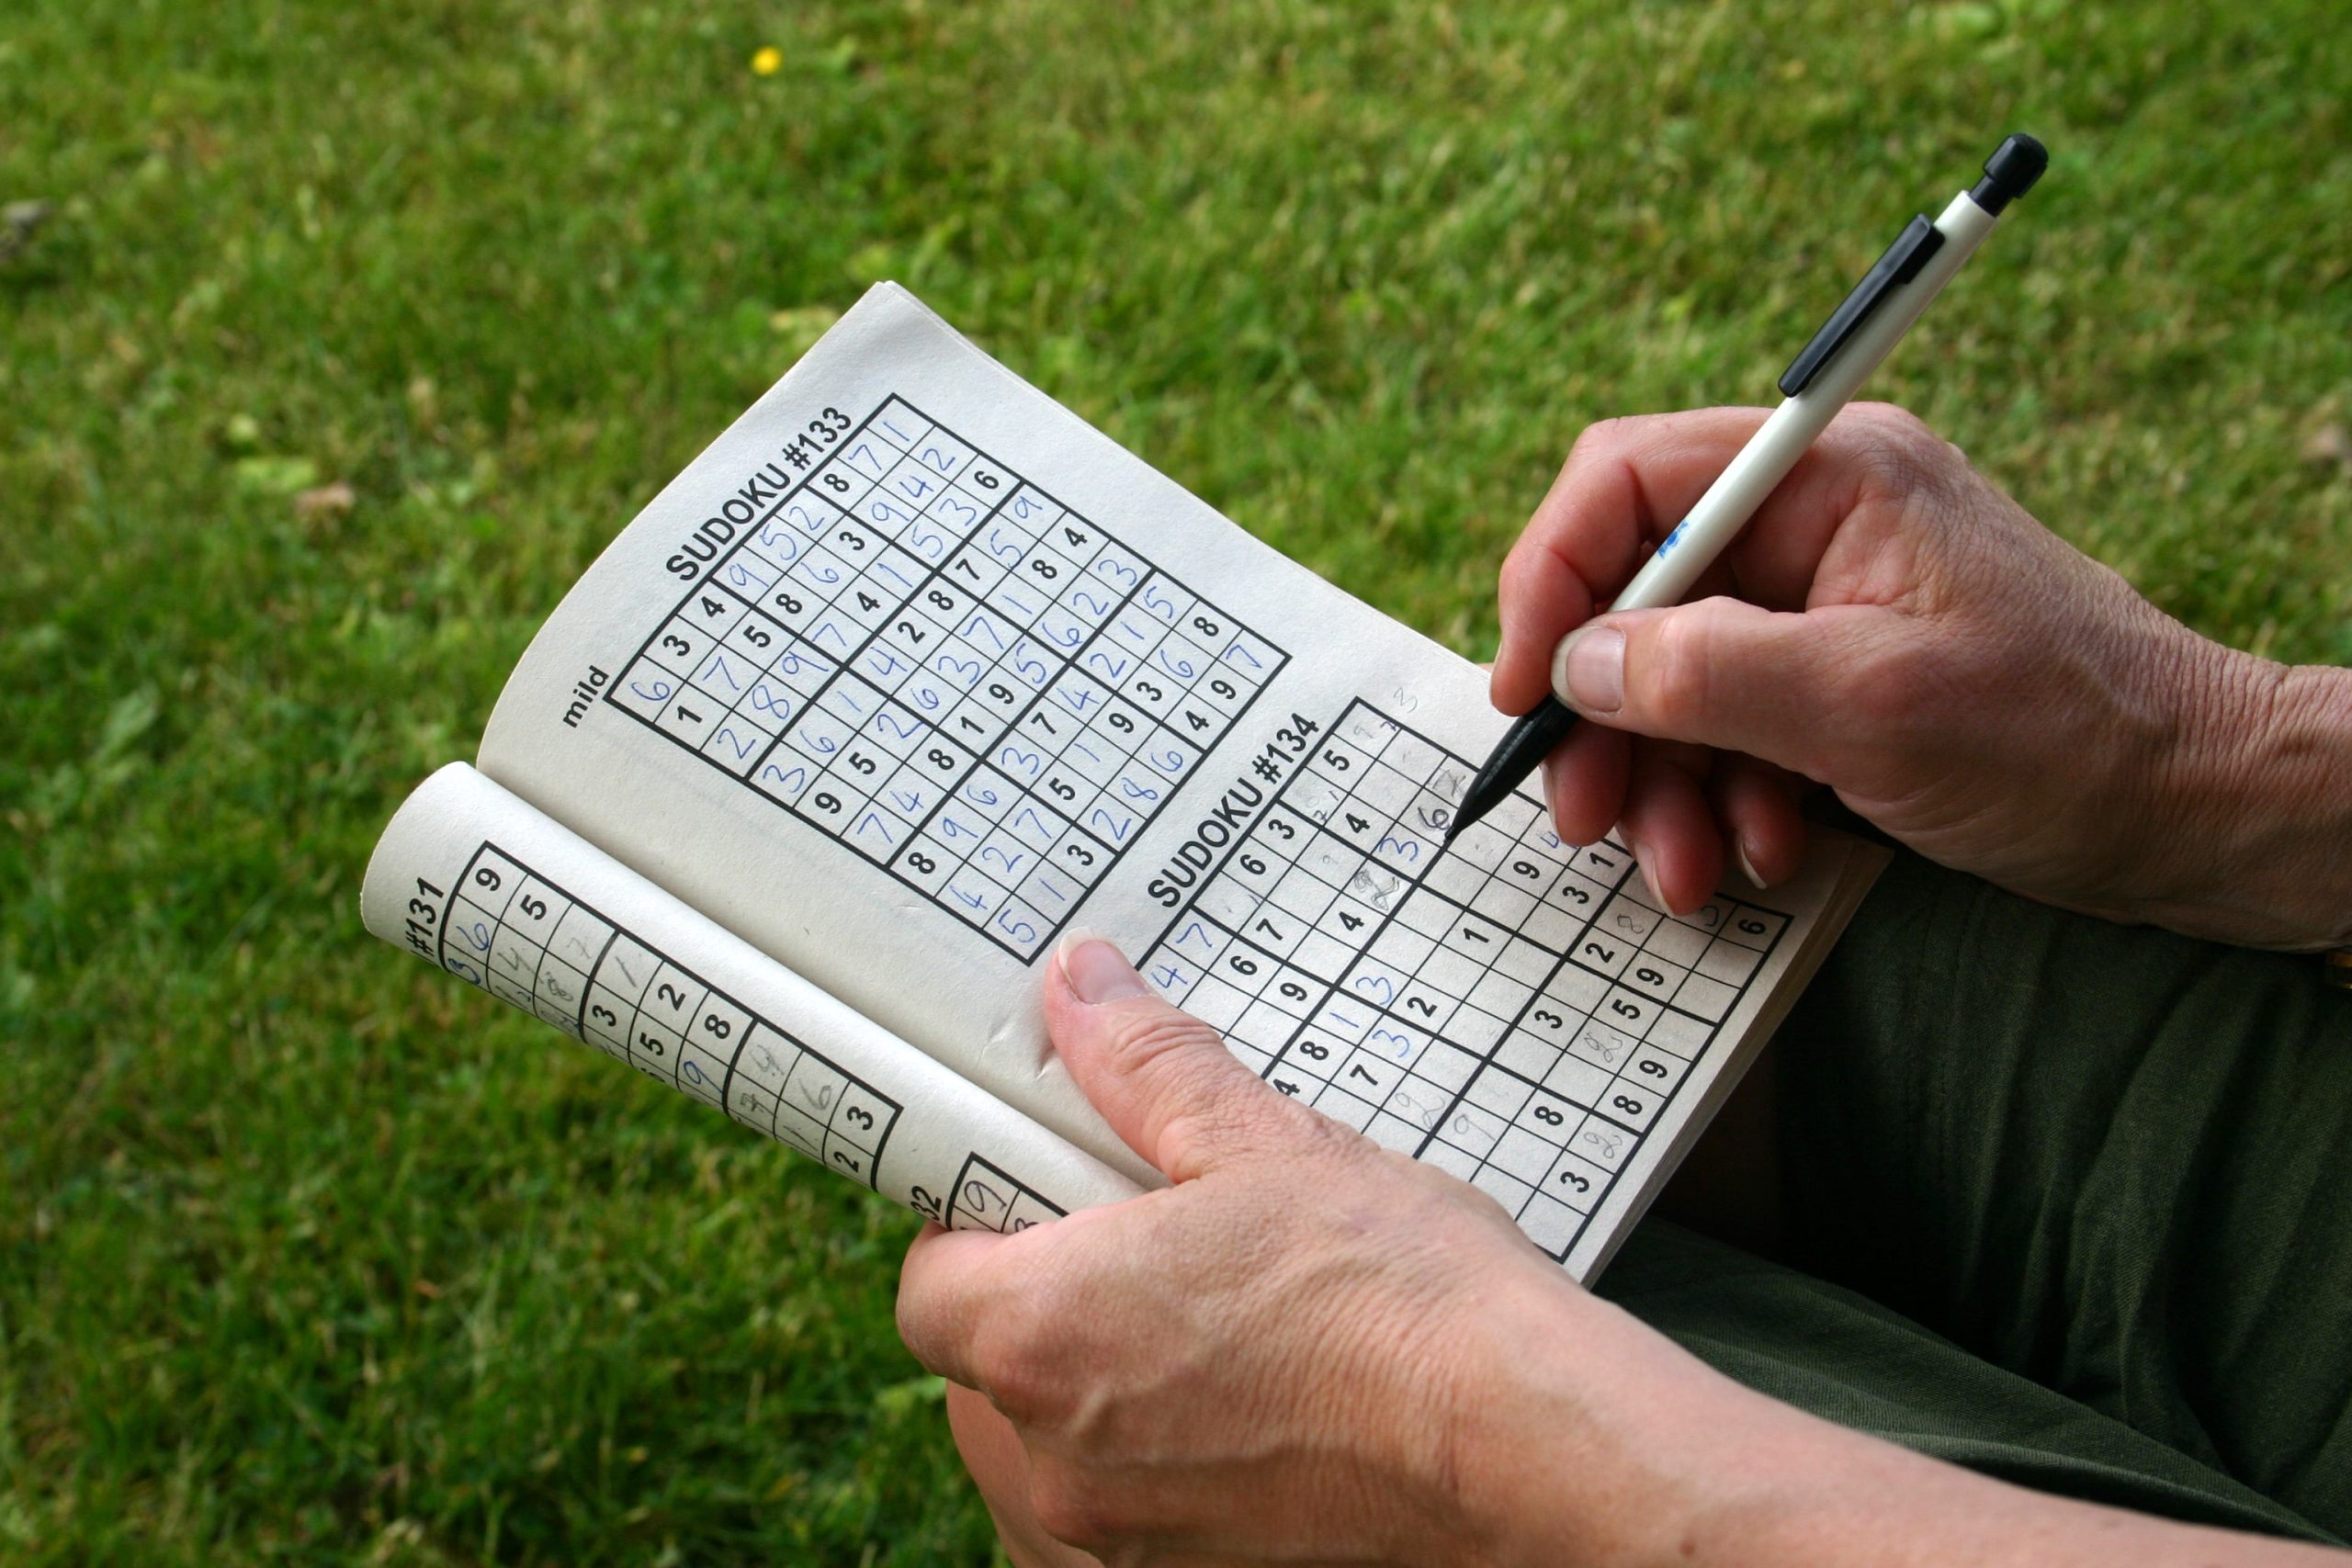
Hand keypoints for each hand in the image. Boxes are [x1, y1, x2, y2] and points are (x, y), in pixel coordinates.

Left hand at [895, 940, 2343, 1566]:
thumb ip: (1163, 1059)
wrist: (1589, 1490)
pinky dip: (1225, 1498)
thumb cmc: (1441, 1310)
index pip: (938, 1270)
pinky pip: (1178, 1555)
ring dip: (1154, 1411)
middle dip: (1079, 1316)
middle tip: (1207, 1259)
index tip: (1069, 1189)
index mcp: (1042, 1341)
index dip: (1006, 1215)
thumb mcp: (1296, 1144)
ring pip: (1085, 1477)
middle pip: (1005, 1378)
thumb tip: (1077, 967)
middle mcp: (1054, 1480)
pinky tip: (1338, 1438)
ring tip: (1292, 1343)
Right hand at [1491, 404, 2351, 946]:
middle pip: (1636, 593)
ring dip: (1662, 779)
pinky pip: (1731, 724)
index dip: (1552, 579)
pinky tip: (1755, 854)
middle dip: (1606, 715)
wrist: (2199, 814)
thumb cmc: (2069, 741)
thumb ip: (1710, 675)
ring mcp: (1826, 601)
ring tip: (1683, 867)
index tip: (1526, 691)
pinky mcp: (1838, 675)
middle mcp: (1816, 521)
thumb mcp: (1872, 707)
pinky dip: (1723, 795)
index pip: (1628, 482)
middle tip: (1587, 815)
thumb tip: (1576, 666)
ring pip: (1674, 676)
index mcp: (1829, 475)